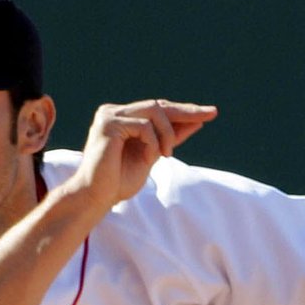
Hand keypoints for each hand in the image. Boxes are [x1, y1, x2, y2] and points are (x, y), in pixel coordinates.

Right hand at [72, 98, 217, 207]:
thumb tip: (195, 122)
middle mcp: (114, 111)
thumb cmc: (118, 183)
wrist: (95, 198)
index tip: (208, 113)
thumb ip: (168, 138)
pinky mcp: (109, 124)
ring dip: (167, 133)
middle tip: (210, 115)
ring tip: (166, 155)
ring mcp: (110, 115)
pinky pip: (144, 126)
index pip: (157, 109)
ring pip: (154, 111)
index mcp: (122, 118)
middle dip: (186, 112)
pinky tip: (150, 158)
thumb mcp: (151, 156)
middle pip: (158, 105)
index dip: (183, 111)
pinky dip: (153, 142)